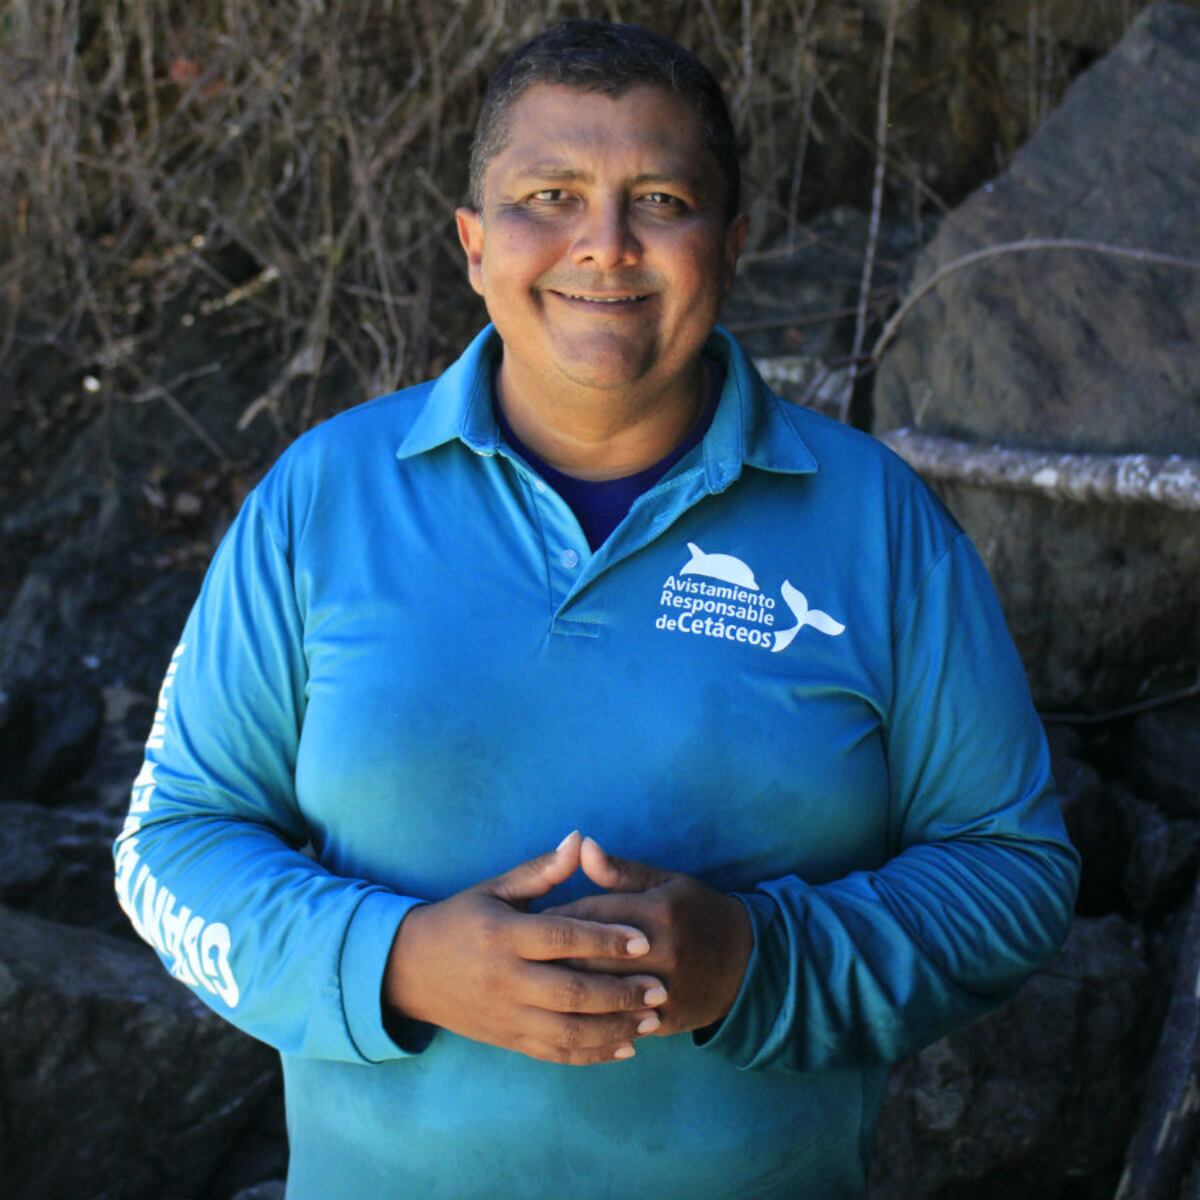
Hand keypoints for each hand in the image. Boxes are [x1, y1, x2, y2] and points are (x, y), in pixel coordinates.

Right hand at [383, 832, 666, 1064]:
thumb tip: (579, 839)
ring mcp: (505, 1015)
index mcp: (502, 935)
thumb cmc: (460, 919)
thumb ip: (541, 871)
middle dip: (620, 993)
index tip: (644, 940)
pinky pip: (555, 1053)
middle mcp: (504, 979)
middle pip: (571, 992)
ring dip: (614, 1029)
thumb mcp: (494, 889)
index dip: (605, 939)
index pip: (561, 938)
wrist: (408, 970)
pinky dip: (593, 1054)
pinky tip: (625, 1046)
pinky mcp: (508, 1040)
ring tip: (652, 1021)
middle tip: (660, 989)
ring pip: (568, 1031)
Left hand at [544, 837, 752, 1036]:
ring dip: (564, 991)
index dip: (554, 918)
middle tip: (522, 957)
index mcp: (656, 912)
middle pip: (587, 957)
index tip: (527, 921)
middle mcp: (660, 952)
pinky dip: (588, 1020)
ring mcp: (663, 990)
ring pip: (597, 995)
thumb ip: (619, 871)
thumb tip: (581, 846)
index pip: (589, 914)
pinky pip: (615, 1024)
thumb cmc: (696, 912)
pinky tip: (563, 1015)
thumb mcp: (665, 882)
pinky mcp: (663, 1021)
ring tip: (536, 985)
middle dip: (550, 958)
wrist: (746, 963)